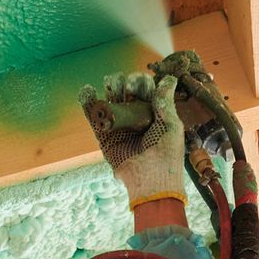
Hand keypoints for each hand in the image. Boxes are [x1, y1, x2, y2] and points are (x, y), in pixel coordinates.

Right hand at [79, 72, 184, 206]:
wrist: (150, 179)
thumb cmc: (166, 154)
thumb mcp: (171, 125)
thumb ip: (165, 101)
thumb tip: (169, 78)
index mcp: (153, 114)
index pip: (144, 89)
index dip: (141, 83)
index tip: (141, 86)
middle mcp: (135, 118)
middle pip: (125, 91)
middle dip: (125, 84)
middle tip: (128, 90)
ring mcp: (118, 126)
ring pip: (110, 100)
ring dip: (109, 88)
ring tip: (110, 84)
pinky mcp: (104, 136)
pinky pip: (93, 116)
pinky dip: (88, 102)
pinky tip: (88, 90)